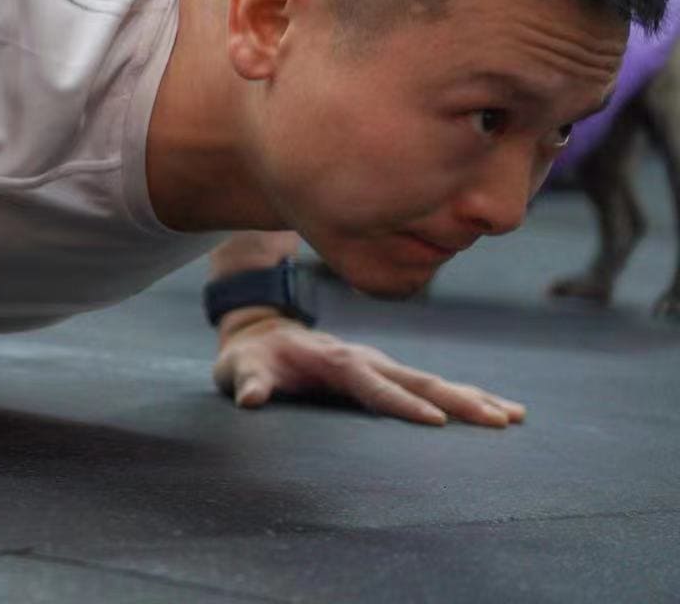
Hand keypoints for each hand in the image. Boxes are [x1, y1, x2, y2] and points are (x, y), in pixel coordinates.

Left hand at [212, 315, 525, 427]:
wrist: (263, 331)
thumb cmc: (252, 358)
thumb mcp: (240, 368)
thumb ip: (247, 383)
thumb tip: (250, 398)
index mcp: (336, 362)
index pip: (374, 386)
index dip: (402, 404)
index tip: (436, 422)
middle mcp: (367, 359)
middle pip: (418, 381)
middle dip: (458, 401)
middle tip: (498, 420)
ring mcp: (382, 363)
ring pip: (434, 381)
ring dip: (473, 397)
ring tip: (514, 416)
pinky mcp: (390, 371)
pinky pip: (434, 384)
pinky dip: (469, 394)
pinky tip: (502, 409)